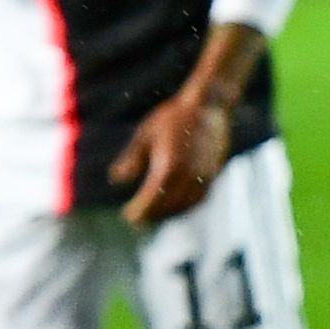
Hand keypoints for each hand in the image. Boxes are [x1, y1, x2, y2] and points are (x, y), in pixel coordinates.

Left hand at [111, 86, 233, 226]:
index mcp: (168, 166)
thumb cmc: (173, 117)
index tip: (127, 217)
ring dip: (168, 214)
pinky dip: (184, 207)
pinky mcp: (213, 175)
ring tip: (154, 216)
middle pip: (167, 206)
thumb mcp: (145, 134)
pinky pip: (198, 199)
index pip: (150, 198)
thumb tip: (116, 179)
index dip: (139, 211)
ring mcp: (203, 177)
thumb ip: (131, 159)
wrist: (209, 106)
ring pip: (184, 205)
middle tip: (137, 221)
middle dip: (151, 216)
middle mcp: (187, 176)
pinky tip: (175, 206)